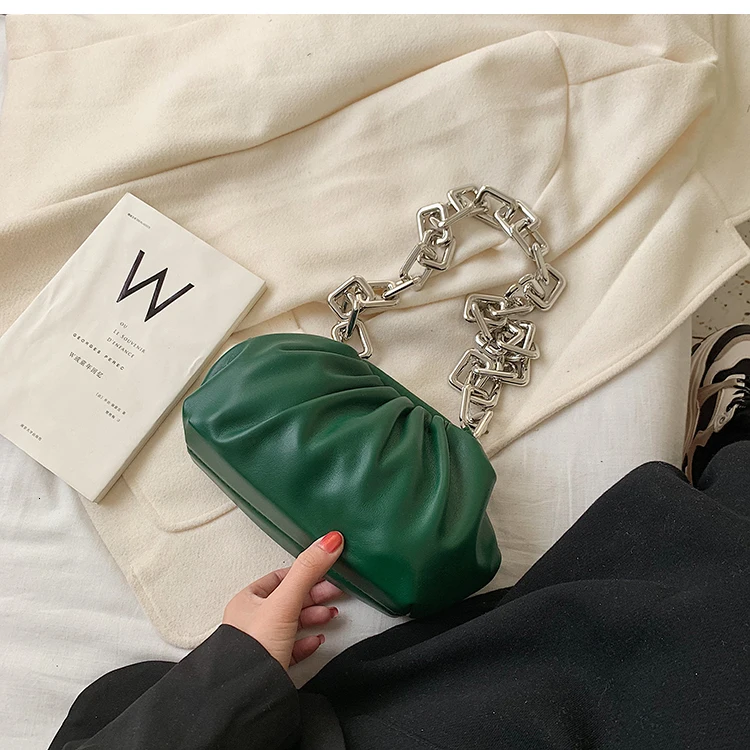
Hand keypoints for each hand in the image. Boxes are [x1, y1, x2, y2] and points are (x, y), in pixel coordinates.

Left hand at [223, 531, 344, 668]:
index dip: (305, 573)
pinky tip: (318, 640)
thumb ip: (308, 570)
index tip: (327, 571)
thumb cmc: (255, 648)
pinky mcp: (270, 666)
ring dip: (314, 616)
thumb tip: (330, 540)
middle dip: (315, 595)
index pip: (280, 578)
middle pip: (290, 600)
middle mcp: (251, 621)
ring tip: (331, 615)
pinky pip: (292, 649)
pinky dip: (307, 642)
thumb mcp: (285, 601)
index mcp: (248, 601)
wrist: (247, 696)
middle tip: (337, 592)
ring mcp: (261, 645)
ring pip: (293, 623)